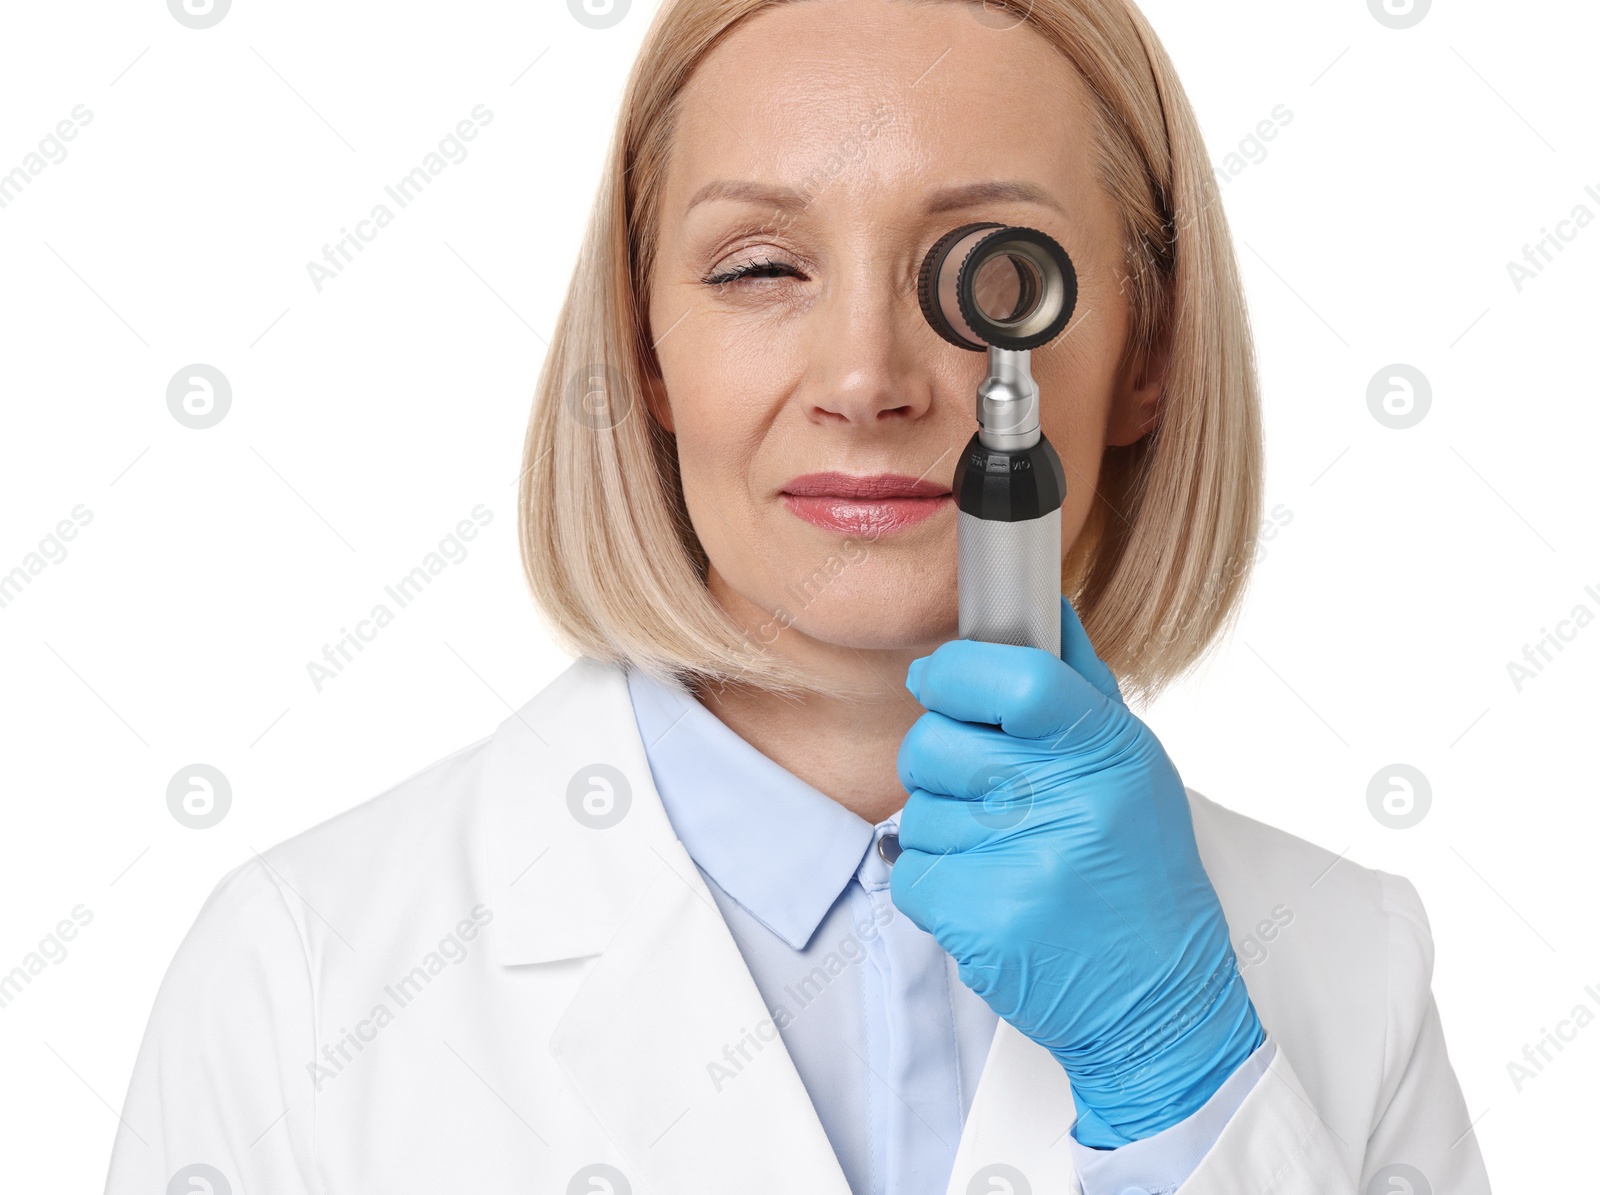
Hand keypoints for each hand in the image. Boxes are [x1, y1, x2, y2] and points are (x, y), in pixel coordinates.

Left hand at [891, 597, 1263, 1146]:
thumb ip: (1080, 685)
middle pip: (935, 742)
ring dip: (945, 831)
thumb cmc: (1140, 871)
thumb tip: (1041, 604)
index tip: (939, 677)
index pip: (1012, 675)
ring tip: (1005, 857)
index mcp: (1104, 750)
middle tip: (980, 789)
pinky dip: (934, 885)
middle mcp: (1066, 801)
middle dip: (938, 761)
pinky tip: (987, 895)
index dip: (956, 668)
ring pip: (917, 811)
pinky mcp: (980, 920)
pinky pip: (909, 872)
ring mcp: (1020, 863)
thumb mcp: (1133, 767)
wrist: (1159, 997)